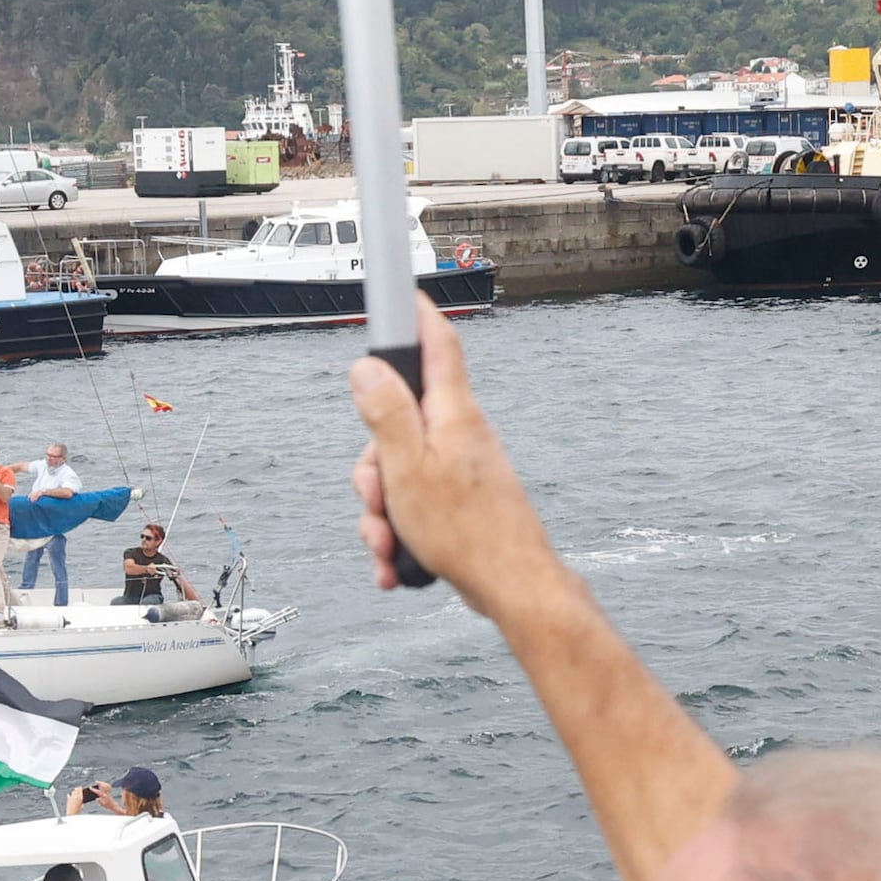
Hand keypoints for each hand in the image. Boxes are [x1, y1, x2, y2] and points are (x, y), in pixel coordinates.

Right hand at [347, 301, 557, 611]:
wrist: (513, 587)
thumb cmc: (466, 531)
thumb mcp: (407, 469)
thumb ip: (386, 414)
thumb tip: (368, 367)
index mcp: (452, 415)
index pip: (438, 346)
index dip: (420, 316)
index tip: (406, 294)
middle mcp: (460, 435)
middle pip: (399, 423)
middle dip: (373, 464)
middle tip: (376, 497)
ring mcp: (462, 469)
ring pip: (402, 471)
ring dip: (382, 510)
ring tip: (387, 544)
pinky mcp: (461, 501)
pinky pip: (417, 504)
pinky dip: (400, 533)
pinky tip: (395, 564)